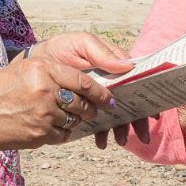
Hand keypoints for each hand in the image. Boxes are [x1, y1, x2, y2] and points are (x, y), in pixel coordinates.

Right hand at [0, 54, 112, 152]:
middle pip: (82, 102)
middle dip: (92, 108)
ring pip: (74, 120)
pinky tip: (54, 128)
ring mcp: (43, 115)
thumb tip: (81, 82)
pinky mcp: (39, 135)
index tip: (109, 97)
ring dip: (76, 121)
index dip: (100, 91)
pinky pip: (63, 135)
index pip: (83, 81)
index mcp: (42, 69)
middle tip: (95, 110)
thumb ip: (51, 73)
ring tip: (70, 118)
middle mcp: (45, 91)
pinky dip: (63, 133)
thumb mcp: (22, 70)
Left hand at [26, 32, 149, 147]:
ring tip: (120, 141)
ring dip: (121, 128)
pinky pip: (97, 121)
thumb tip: (128, 66)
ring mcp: (97, 95)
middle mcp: (109, 80)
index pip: (136, 79)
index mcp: (113, 64)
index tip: (152, 112)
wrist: (33, 64)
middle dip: (137, 119)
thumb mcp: (81, 44)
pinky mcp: (84, 107)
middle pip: (130, 100)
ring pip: (116, 114)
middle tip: (141, 135)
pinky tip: (100, 141)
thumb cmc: (60, 49)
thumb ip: (102, 53)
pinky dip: (101, 132)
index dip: (146, 95)